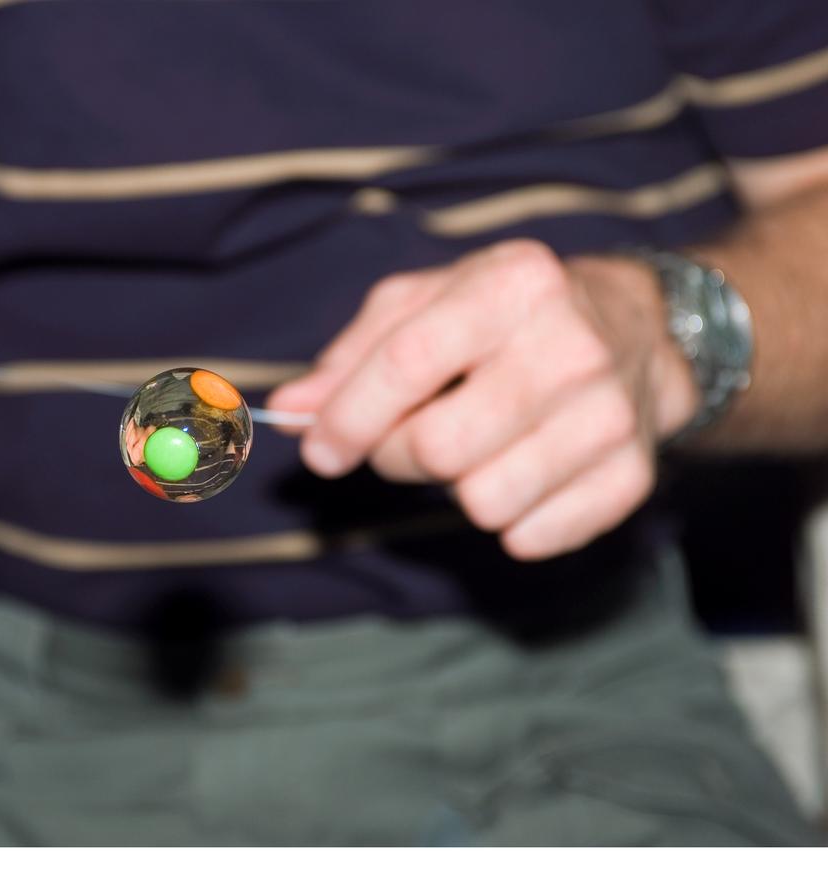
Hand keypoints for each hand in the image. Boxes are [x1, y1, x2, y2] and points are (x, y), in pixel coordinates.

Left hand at [268, 239, 699, 559]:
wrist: (636, 331)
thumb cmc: (504, 316)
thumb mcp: (425, 304)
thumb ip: (351, 356)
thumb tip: (290, 410)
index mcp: (510, 284)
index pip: (404, 364)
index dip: (347, 419)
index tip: (319, 451)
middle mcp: (569, 345)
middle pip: (436, 447)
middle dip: (397, 456)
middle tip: (408, 438)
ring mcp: (608, 414)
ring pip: (482, 501)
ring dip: (455, 489)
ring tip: (473, 448)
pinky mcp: (631, 475)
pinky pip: (531, 536)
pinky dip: (508, 520)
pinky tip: (519, 473)